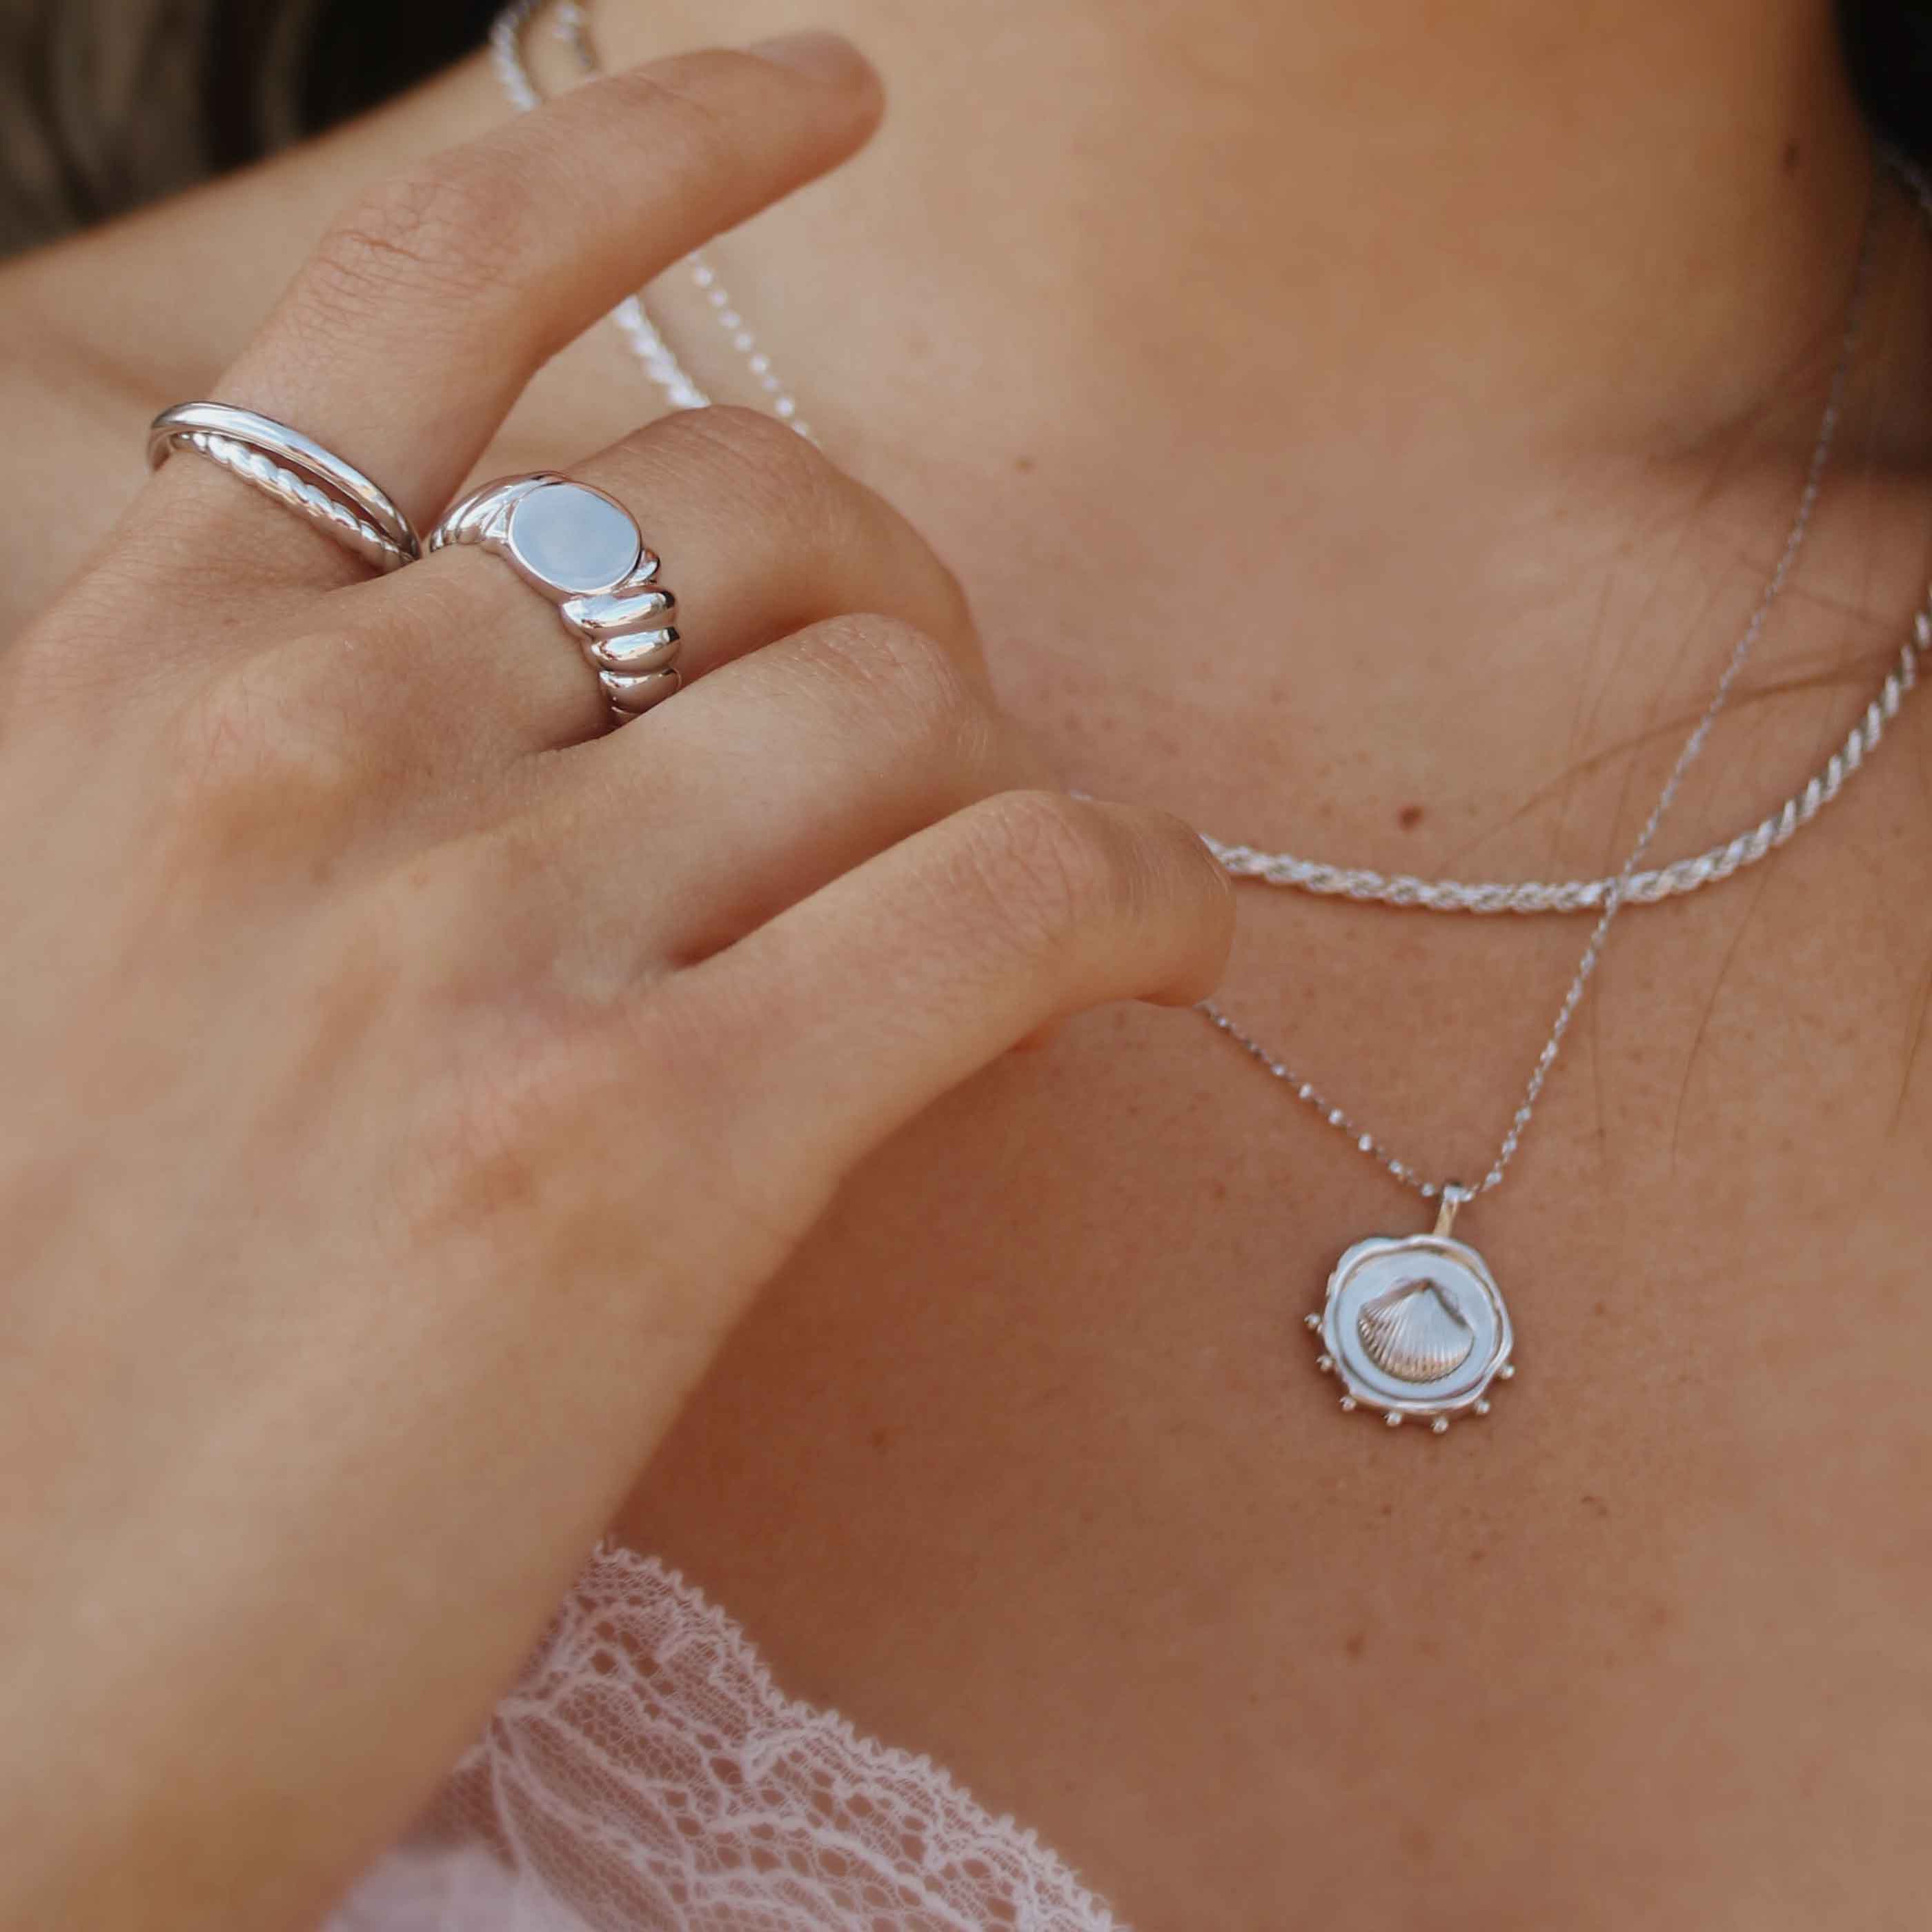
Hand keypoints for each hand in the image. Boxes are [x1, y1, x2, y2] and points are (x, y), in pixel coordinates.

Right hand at [0, 35, 1230, 1928]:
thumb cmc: (42, 1336)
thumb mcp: (84, 947)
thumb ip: (293, 763)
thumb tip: (577, 662)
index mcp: (152, 674)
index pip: (442, 297)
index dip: (657, 146)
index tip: (826, 98)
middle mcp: (311, 756)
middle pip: (758, 526)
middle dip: (891, 606)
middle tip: (925, 738)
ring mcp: (476, 949)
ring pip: (902, 706)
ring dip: (1009, 767)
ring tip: (1024, 878)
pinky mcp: (635, 1159)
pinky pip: (1002, 900)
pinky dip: (1133, 894)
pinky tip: (1162, 941)